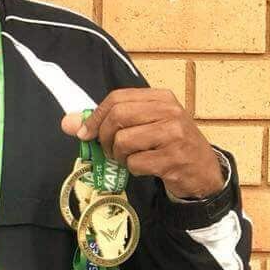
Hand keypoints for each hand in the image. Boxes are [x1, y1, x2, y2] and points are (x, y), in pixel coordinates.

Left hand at [60, 88, 224, 199]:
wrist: (202, 171)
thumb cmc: (168, 144)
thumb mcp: (142, 126)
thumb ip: (105, 122)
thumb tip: (67, 123)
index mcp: (160, 98)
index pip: (117, 98)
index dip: (95, 116)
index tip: (84, 133)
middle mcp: (170, 111)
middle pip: (118, 117)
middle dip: (104, 138)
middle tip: (108, 150)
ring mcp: (174, 134)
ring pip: (124, 141)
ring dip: (119, 156)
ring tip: (130, 159)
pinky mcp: (174, 158)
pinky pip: (136, 163)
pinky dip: (134, 169)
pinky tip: (147, 167)